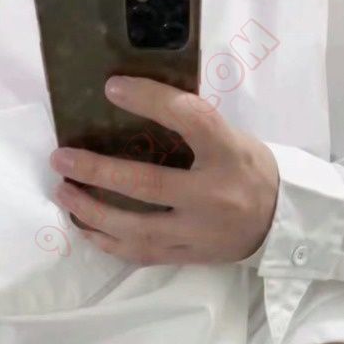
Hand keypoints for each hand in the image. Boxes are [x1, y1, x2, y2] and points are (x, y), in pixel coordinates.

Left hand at [50, 76, 278, 264]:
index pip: (190, 119)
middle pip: (147, 184)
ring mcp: (200, 232)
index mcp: (229, 155)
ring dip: (92, 211)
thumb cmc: (250, 171)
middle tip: (62, 157)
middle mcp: (213, 196)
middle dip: (98, 171)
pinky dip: (108, 241)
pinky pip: (141, 253)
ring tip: (64, 192)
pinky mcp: (189, 255)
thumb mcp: (233, 138)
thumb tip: (134, 102)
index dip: (150, 100)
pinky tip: (84, 226)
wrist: (281, 222)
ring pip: (137, 228)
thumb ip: (192, 126)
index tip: (111, 87)